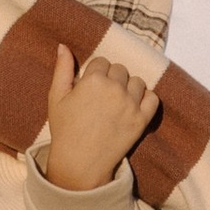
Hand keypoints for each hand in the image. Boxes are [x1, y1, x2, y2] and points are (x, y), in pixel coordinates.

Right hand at [41, 43, 159, 190]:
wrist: (80, 163)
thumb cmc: (65, 129)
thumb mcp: (56, 97)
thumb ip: (62, 69)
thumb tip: (63, 46)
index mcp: (93, 80)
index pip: (102, 62)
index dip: (94, 75)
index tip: (89, 89)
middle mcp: (115, 88)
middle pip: (120, 69)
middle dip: (111, 79)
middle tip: (101, 98)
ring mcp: (131, 104)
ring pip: (137, 82)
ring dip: (128, 88)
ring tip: (116, 103)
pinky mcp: (142, 120)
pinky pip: (153, 98)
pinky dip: (146, 99)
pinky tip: (133, 107)